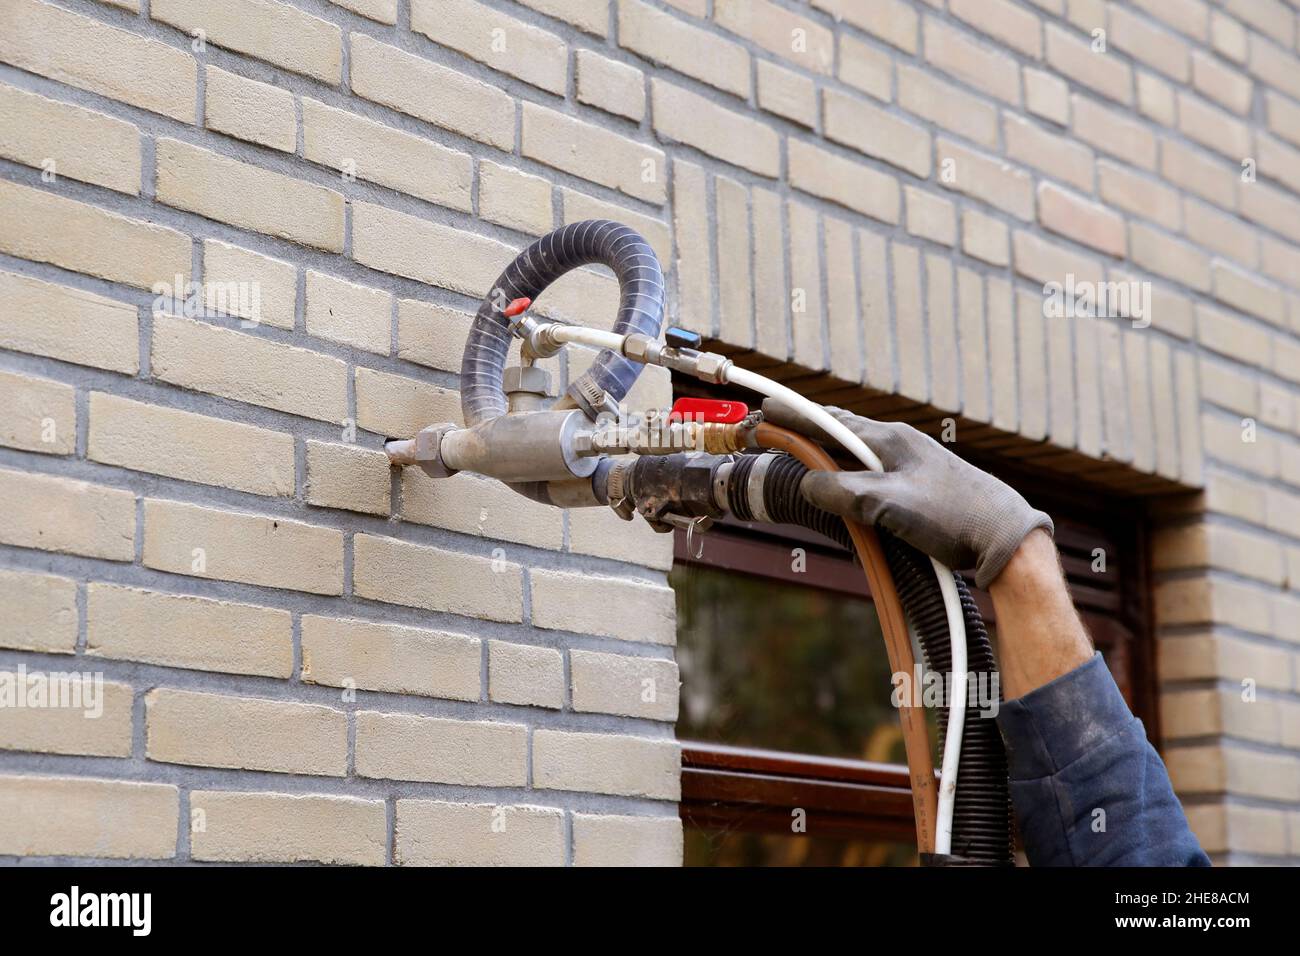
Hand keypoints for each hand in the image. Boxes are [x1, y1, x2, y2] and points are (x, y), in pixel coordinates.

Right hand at [763, 399, 1052, 588]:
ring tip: (806, 448)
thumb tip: (808, 482)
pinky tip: (851, 480)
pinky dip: (851, 467)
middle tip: (778, 427)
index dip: (795, 417)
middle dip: (809, 427)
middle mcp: (901, 443)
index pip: (830, 422)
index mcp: (891, 440)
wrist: (1006, 536)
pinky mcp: (923, 482)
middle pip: (844, 429)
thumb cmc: (953, 517)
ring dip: (829, 446)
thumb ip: (844, 493)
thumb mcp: (890, 505)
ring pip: (860, 449)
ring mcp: (914, 461)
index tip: (766, 408)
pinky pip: (875, 467)